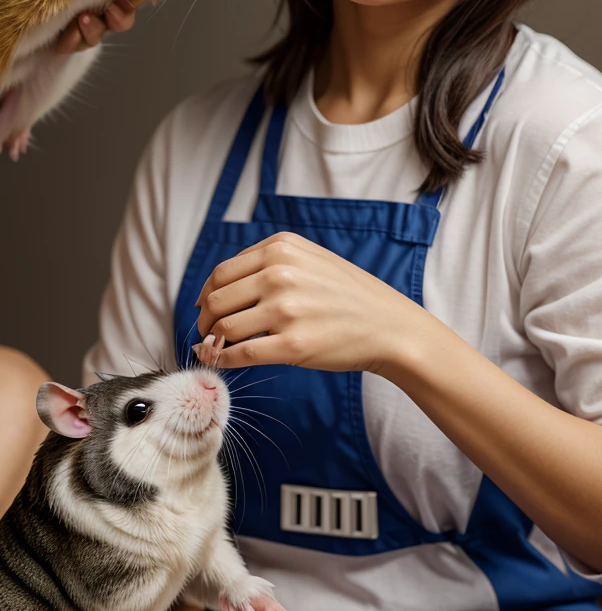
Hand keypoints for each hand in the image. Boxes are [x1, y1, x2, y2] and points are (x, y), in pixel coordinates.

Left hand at [194, 231, 427, 374]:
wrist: (387, 325)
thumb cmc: (348, 294)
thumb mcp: (310, 258)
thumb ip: (267, 264)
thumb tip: (216, 290)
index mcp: (282, 248)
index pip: (221, 272)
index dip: (206, 294)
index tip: (205, 308)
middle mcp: (280, 273)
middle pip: (216, 299)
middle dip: (205, 319)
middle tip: (208, 332)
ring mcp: (286, 309)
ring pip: (224, 328)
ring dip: (213, 342)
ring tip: (217, 348)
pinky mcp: (292, 345)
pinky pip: (239, 354)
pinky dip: (223, 359)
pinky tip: (224, 361)